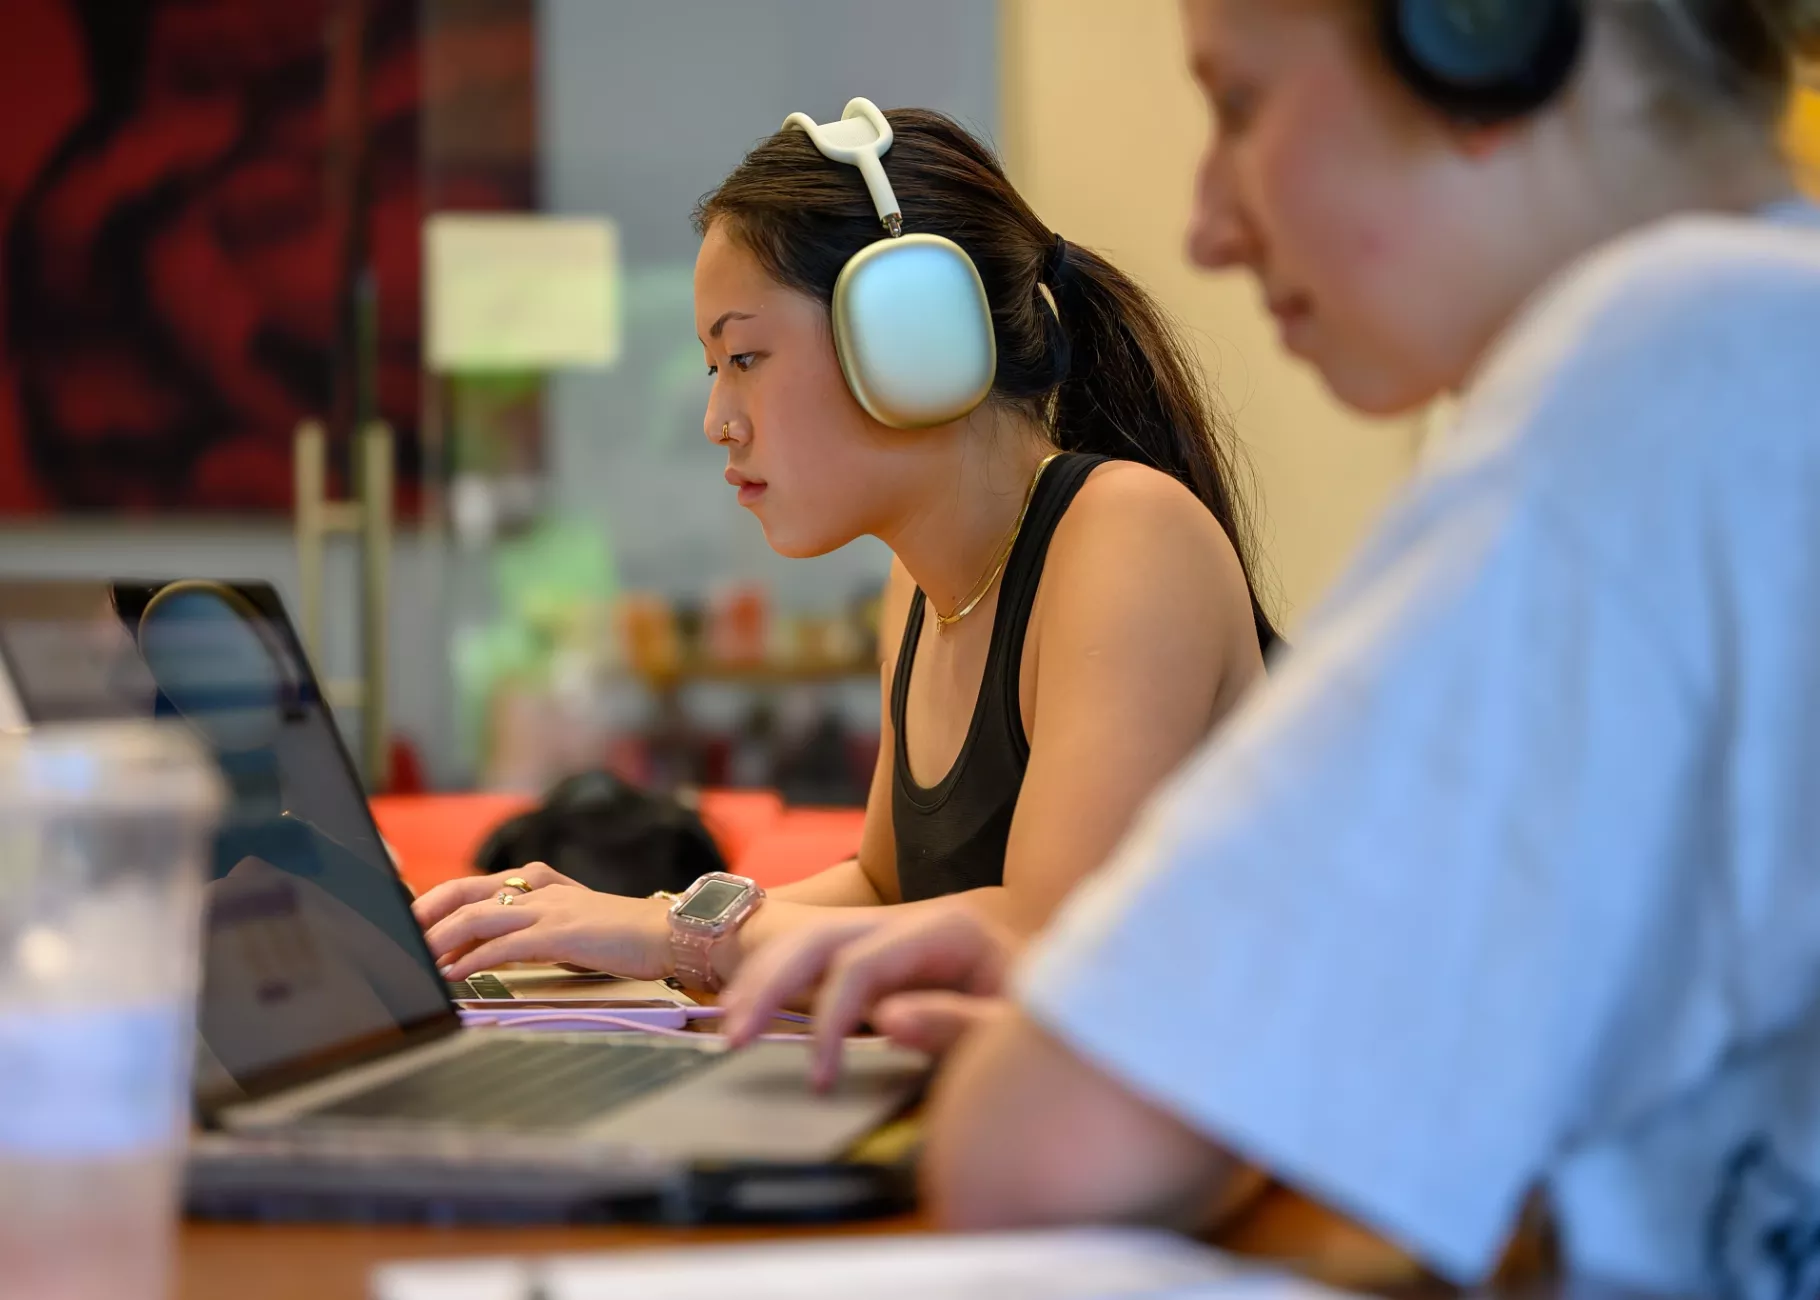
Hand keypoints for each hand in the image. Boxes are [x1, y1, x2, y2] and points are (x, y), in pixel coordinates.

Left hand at [416, 865, 673, 981]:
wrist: (670, 933)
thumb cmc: (624, 935)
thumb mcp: (569, 924)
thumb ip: (530, 929)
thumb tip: (484, 950)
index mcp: (539, 883)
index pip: (472, 887)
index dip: (433, 902)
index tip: (407, 924)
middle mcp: (539, 889)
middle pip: (463, 893)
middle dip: (423, 915)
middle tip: (396, 938)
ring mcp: (549, 909)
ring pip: (476, 917)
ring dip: (438, 939)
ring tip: (415, 959)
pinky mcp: (561, 933)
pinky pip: (505, 945)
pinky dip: (472, 960)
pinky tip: (454, 974)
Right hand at [721, 908, 1021, 1089]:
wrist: (1068, 990)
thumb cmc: (1046, 1009)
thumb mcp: (1016, 1024)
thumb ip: (958, 1022)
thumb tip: (887, 1020)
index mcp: (947, 929)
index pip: (862, 964)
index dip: (830, 1019)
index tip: (818, 1077)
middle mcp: (911, 921)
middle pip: (821, 938)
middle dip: (770, 985)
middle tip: (733, 1038)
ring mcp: (892, 933)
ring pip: (809, 940)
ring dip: (762, 981)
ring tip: (727, 1030)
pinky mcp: (882, 955)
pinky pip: (819, 959)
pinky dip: (778, 983)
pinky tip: (752, 1013)